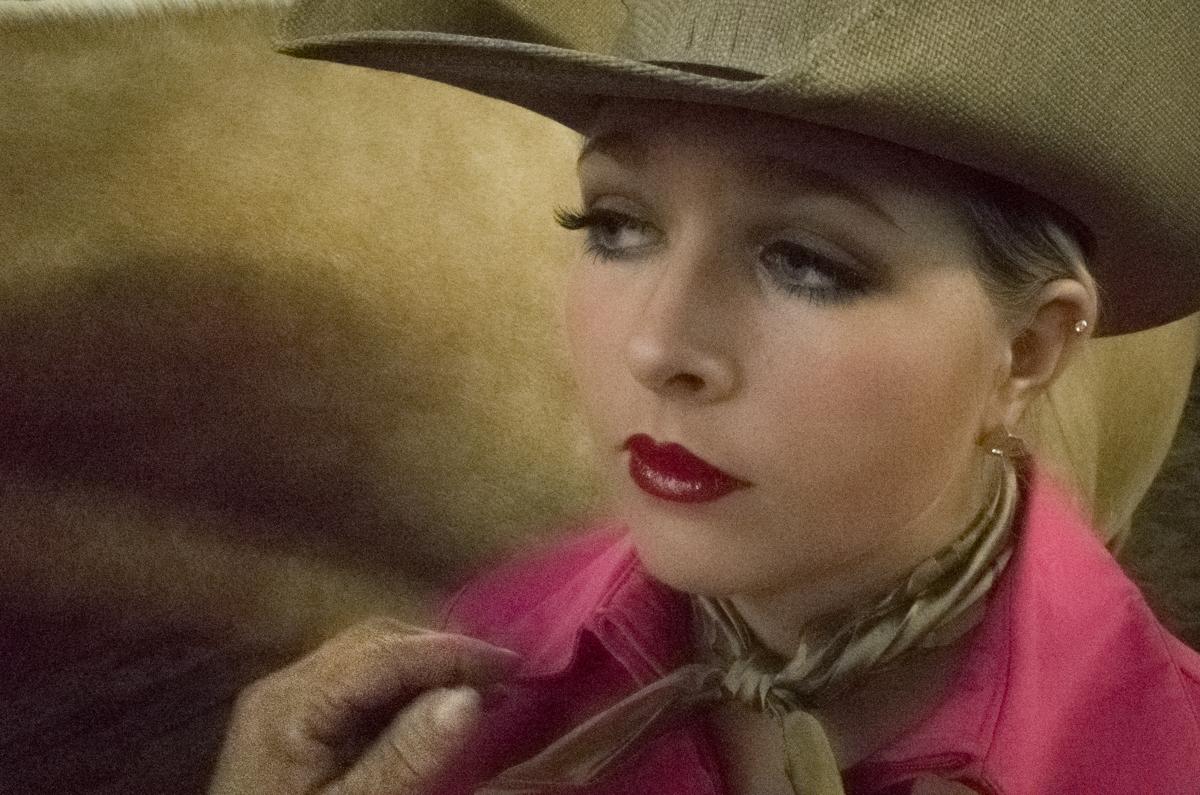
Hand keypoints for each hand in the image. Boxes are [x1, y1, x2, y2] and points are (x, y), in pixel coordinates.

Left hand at [209, 617, 520, 793]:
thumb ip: (405, 757)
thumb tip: (470, 696)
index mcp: (290, 703)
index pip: (383, 654)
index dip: (452, 653)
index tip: (513, 665)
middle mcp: (283, 687)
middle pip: (373, 644)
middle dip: (441, 653)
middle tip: (502, 678)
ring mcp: (285, 706)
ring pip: (367, 660)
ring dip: (426, 669)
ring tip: (480, 691)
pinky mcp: (293, 728)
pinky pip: (357, 689)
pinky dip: (403, 692)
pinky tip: (435, 712)